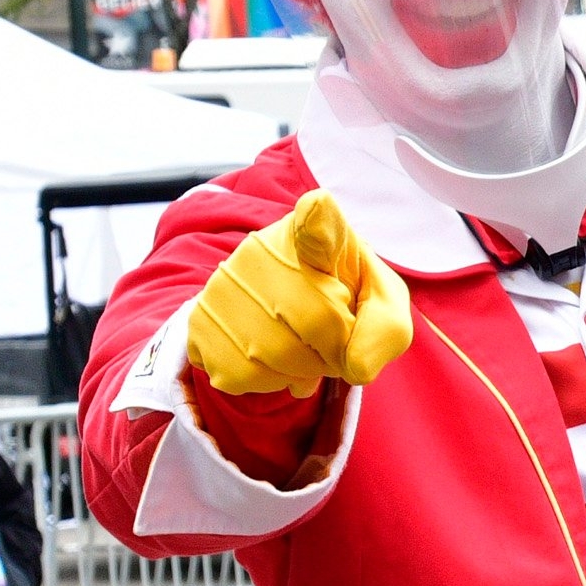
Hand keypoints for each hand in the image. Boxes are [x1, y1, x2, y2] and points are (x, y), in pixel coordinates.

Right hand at [185, 192, 410, 397]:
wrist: (291, 307)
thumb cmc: (348, 301)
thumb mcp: (382, 306)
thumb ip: (385, 330)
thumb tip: (355, 368)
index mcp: (321, 233)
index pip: (317, 221)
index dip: (317, 218)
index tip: (318, 204)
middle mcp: (264, 249)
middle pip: (312, 323)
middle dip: (334, 350)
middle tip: (332, 339)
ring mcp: (226, 282)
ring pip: (272, 355)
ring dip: (300, 369)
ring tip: (304, 346)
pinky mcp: (200, 317)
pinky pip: (239, 374)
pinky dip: (266, 381)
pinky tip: (273, 358)